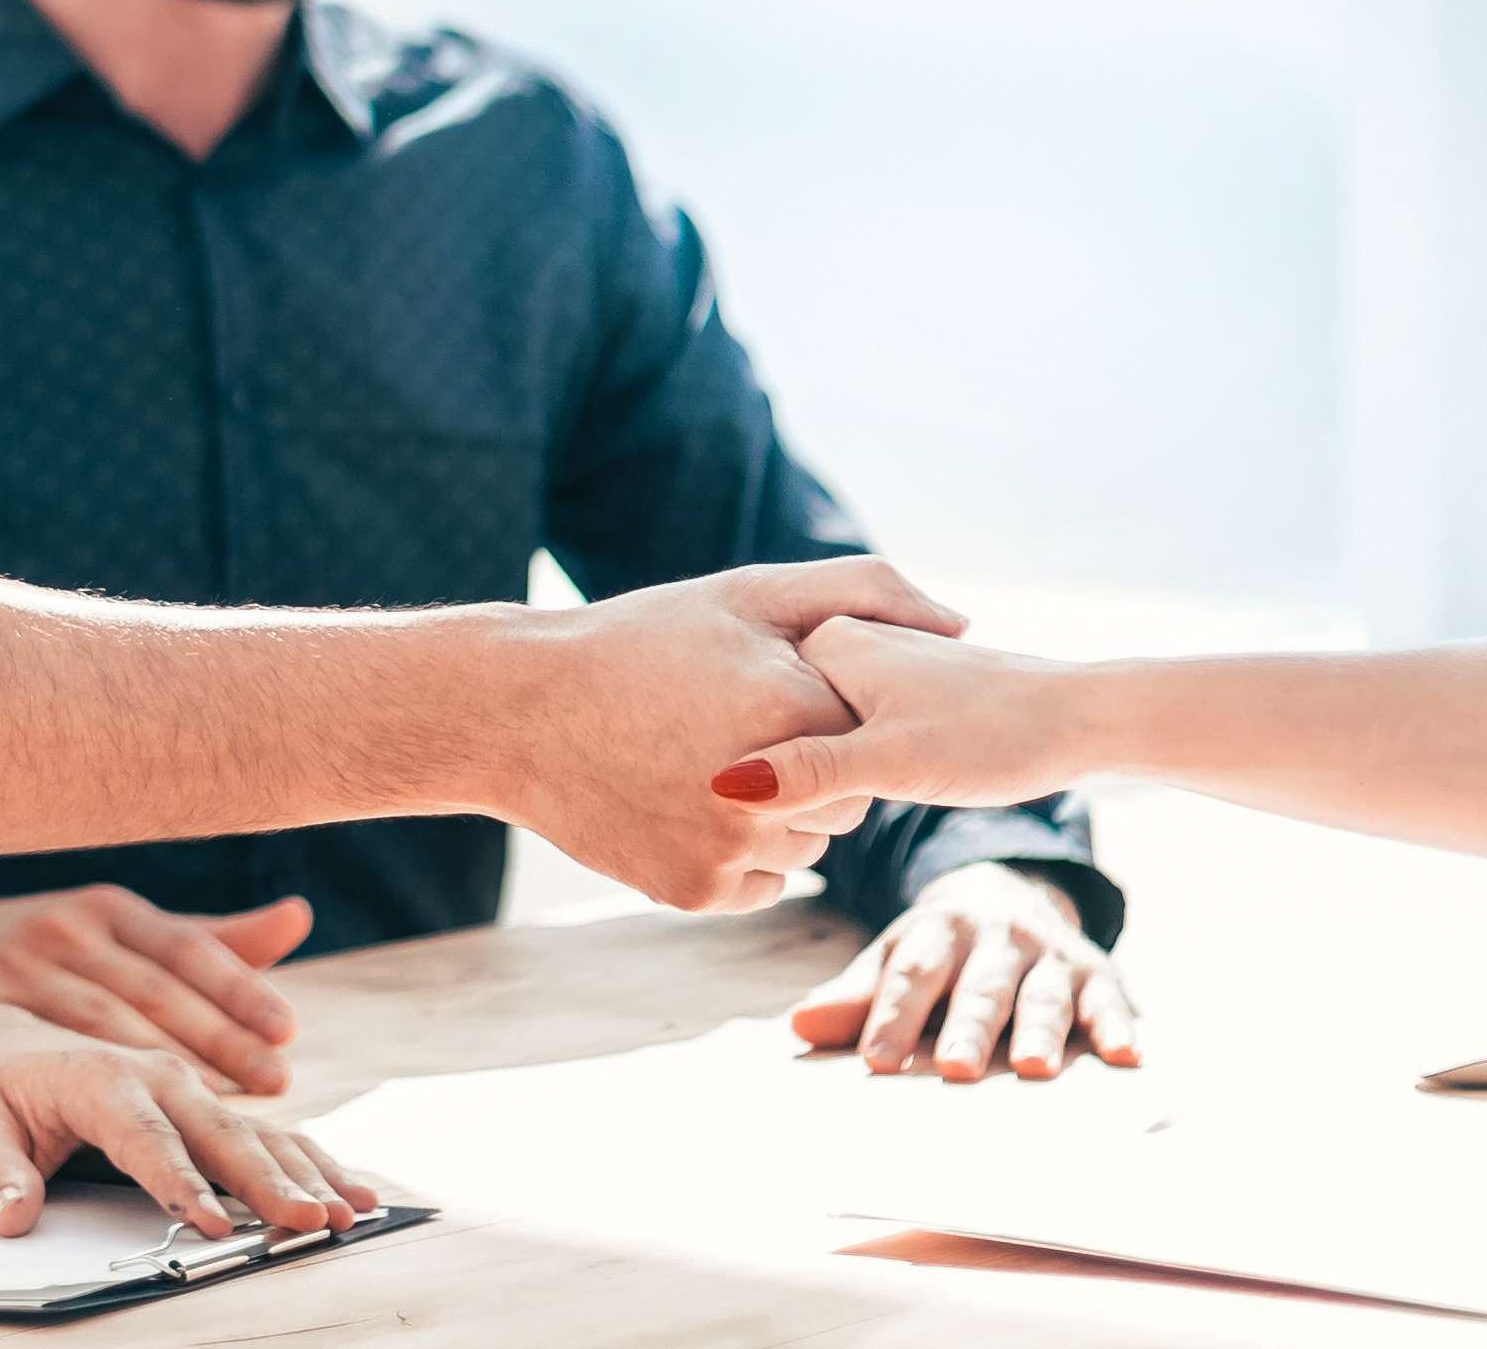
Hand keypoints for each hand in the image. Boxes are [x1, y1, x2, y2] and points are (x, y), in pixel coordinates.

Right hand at [0, 888, 316, 1094]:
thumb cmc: (71, 967)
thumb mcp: (136, 942)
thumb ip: (219, 942)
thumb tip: (296, 915)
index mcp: (108, 908)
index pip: (184, 946)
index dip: (237, 988)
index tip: (285, 1031)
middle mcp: (63, 931)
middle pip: (153, 988)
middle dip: (219, 1037)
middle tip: (275, 1080)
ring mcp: (22, 971)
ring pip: (108, 1022)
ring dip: (171, 1064)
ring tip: (230, 1107)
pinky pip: (64, 1054)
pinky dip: (114, 1087)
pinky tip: (158, 1123)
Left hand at [0, 1014, 371, 1243]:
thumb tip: (13, 1217)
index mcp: (99, 1078)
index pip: (145, 1138)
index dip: (181, 1183)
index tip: (213, 1226)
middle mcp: (157, 1077)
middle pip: (221, 1134)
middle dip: (269, 1182)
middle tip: (311, 1223)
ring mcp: (189, 1090)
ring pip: (258, 1132)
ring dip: (307, 1174)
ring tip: (352, 1213)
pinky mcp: (206, 1107)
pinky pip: (269, 1134)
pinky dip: (313, 1163)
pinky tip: (352, 1191)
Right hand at [492, 558, 969, 912]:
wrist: (521, 715)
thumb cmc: (640, 640)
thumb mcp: (748, 594)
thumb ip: (866, 594)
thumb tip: (965, 625)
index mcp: (794, 709)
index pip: (868, 732)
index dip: (824, 709)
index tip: (768, 692)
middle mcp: (773, 794)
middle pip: (848, 800)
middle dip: (811, 770)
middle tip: (734, 730)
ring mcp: (733, 852)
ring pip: (808, 847)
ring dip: (780, 817)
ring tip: (704, 765)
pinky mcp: (699, 893)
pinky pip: (761, 883)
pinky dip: (739, 856)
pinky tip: (684, 806)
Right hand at [715, 618, 1102, 810]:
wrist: (1081, 720)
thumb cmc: (995, 733)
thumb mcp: (893, 761)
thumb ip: (811, 772)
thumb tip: (727, 789)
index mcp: (823, 642)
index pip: (751, 721)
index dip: (763, 775)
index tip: (796, 799)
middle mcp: (836, 646)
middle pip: (775, 736)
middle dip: (791, 783)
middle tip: (856, 796)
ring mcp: (860, 674)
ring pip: (805, 747)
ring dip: (816, 787)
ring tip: (872, 794)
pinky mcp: (888, 702)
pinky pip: (837, 747)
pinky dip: (842, 779)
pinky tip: (869, 799)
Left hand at [785, 862, 1137, 1080]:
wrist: (1007, 896)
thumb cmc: (940, 950)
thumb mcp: (896, 959)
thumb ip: (857, 996)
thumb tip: (800, 1027)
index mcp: (938, 931)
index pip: (912, 977)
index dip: (892, 1017)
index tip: (875, 1063)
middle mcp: (996, 937)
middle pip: (979, 988)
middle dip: (967, 1028)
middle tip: (954, 1067)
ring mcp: (1049, 953)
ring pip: (1042, 996)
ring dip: (1039, 1030)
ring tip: (1033, 1068)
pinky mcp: (1095, 972)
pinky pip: (1107, 1000)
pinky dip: (1116, 1025)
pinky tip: (1123, 1054)